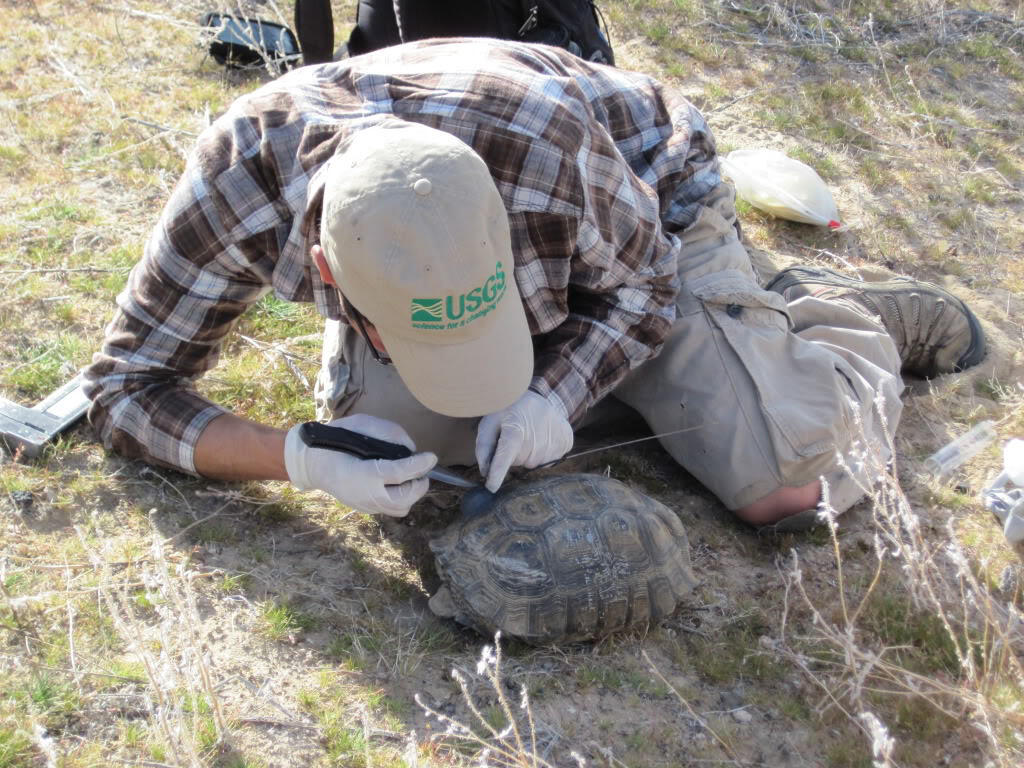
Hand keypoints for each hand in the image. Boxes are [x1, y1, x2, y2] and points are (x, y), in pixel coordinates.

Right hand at [284, 414, 436, 516]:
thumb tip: (410, 448)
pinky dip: (401, 497)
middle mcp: (365, 494)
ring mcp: (365, 505)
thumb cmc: (335, 439)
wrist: (310, 462)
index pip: (399, 473)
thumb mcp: (360, 425)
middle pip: (404, 498)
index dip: (418, 465)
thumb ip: (387, 433)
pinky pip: (392, 508)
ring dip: (411, 493)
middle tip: (421, 468)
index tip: (431, 457)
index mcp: (362, 473)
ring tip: (410, 477)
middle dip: (418, 484)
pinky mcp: (366, 508)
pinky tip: (397, 483)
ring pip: (401, 508)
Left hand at [475, 390, 572, 491]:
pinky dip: (542, 452)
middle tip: (515, 435)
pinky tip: (541, 436)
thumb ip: (484, 446)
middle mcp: (536, 439)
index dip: (497, 474)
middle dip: (513, 454)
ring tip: (529, 433)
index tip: (491, 487)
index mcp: (515, 430)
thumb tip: (485, 471)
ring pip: (533, 463)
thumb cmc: (510, 410)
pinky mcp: (566, 443)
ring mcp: (554, 442)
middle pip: (518, 463)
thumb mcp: (491, 421)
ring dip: (528, 453)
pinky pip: (548, 461)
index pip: (504, 459)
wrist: (541, 397)